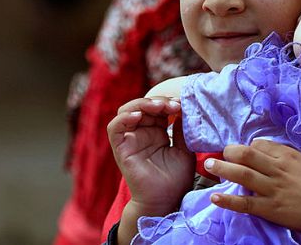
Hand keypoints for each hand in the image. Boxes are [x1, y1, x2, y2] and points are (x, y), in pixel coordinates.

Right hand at [107, 97, 193, 216]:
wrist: (165, 200)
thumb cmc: (176, 179)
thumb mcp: (185, 150)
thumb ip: (182, 131)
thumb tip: (182, 110)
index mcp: (157, 132)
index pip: (158, 108)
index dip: (168, 103)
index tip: (183, 105)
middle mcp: (142, 133)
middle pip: (143, 106)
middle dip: (159, 101)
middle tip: (174, 104)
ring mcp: (130, 140)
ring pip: (127, 111)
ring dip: (142, 104)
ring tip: (159, 106)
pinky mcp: (121, 148)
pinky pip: (115, 128)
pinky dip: (124, 118)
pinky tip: (139, 116)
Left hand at [206, 130, 300, 244]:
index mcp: (290, 155)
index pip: (262, 144)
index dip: (251, 146)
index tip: (244, 150)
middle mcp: (278, 169)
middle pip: (247, 154)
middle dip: (230, 152)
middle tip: (218, 152)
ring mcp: (273, 189)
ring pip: (242, 175)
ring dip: (223, 168)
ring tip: (208, 164)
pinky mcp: (270, 208)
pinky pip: (245, 203)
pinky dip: (228, 199)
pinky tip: (215, 196)